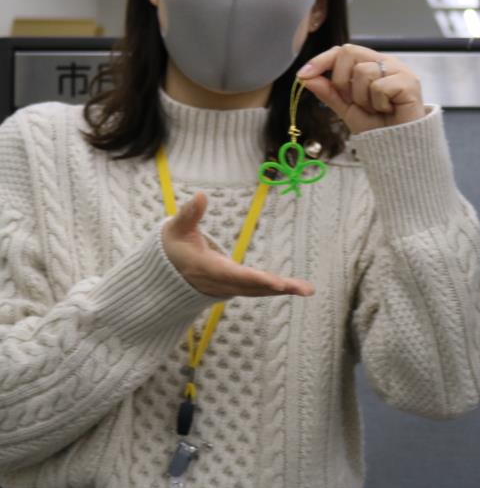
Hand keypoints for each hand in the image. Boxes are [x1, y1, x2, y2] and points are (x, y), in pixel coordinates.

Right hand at [162, 193, 315, 297]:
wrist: (162, 276)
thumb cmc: (171, 247)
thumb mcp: (176, 229)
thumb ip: (189, 214)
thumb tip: (201, 196)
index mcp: (206, 269)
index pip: (233, 275)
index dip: (254, 279)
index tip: (275, 282)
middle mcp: (219, 283)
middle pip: (252, 287)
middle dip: (277, 288)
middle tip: (303, 289)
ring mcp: (227, 288)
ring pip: (258, 291)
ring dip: (283, 290)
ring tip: (308, 290)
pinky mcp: (235, 288)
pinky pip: (258, 290)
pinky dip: (277, 290)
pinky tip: (299, 289)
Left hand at [298, 44, 425, 132]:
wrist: (398, 148)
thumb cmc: (377, 127)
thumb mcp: (346, 108)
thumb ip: (328, 91)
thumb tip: (305, 77)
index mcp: (372, 64)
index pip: (343, 51)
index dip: (321, 60)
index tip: (303, 75)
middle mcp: (386, 62)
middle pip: (349, 52)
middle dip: (342, 81)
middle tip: (355, 102)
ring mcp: (400, 70)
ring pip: (363, 71)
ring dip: (362, 98)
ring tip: (375, 109)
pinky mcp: (409, 82)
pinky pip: (379, 86)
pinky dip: (377, 104)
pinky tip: (387, 110)